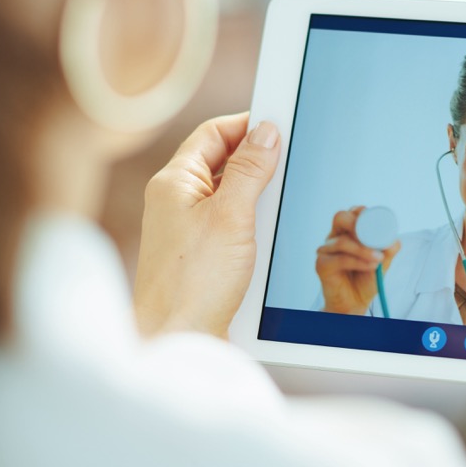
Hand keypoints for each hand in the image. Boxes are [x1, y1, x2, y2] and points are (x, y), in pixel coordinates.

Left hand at [133, 113, 279, 337]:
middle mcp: (177, 203)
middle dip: (258, 164)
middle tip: (291, 166)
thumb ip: (249, 169)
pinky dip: (255, 230)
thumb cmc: (192, 283)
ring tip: (281, 209)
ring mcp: (187, 232)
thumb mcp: (230, 216)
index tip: (281, 124)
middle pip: (224, 164)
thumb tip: (266, 132)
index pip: (213, 133)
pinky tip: (271, 242)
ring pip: (232, 199)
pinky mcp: (201, 259)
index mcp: (174, 182)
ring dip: (259, 201)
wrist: (174, 342)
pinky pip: (233, 229)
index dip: (247, 125)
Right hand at [316, 207, 400, 314]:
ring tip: (377, 259)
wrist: (355, 302)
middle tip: (374, 237)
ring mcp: (326, 249)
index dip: (364, 213)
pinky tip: (369, 266)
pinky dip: (357, 262)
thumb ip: (388, 249)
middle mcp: (335, 236)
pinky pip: (340, 259)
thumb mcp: (383, 262)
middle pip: (340, 217)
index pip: (353, 212)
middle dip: (358, 225)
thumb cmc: (366, 279)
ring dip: (363, 249)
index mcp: (349, 231)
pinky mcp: (322, 265)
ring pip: (342, 241)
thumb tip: (393, 240)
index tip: (379, 224)